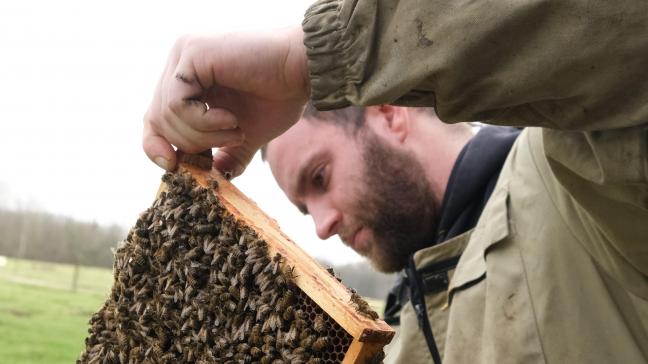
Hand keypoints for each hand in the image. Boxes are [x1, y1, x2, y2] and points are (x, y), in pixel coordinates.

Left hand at [143, 26, 308, 175]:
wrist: (304, 68)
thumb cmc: (281, 95)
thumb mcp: (247, 134)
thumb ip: (227, 154)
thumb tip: (217, 178)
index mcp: (188, 78)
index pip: (154, 118)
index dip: (156, 146)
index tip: (173, 165)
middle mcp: (179, 62)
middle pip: (156, 120)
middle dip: (191, 144)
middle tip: (229, 141)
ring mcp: (183, 54)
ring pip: (165, 115)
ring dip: (203, 135)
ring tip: (235, 128)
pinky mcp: (192, 52)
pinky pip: (175, 103)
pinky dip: (202, 122)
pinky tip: (229, 118)